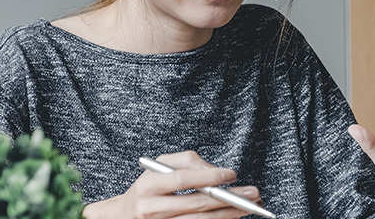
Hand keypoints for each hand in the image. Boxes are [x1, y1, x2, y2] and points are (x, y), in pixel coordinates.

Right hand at [82, 151, 260, 218]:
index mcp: (149, 185)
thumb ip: (186, 161)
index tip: (231, 174)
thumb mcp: (160, 166)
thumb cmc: (148, 187)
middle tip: (251, 193)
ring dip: (227, 214)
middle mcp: (151, 209)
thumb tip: (214, 170)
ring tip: (247, 207)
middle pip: (195, 204)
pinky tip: (231, 216)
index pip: (182, 179)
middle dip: (227, 198)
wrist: (123, 216)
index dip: (209, 177)